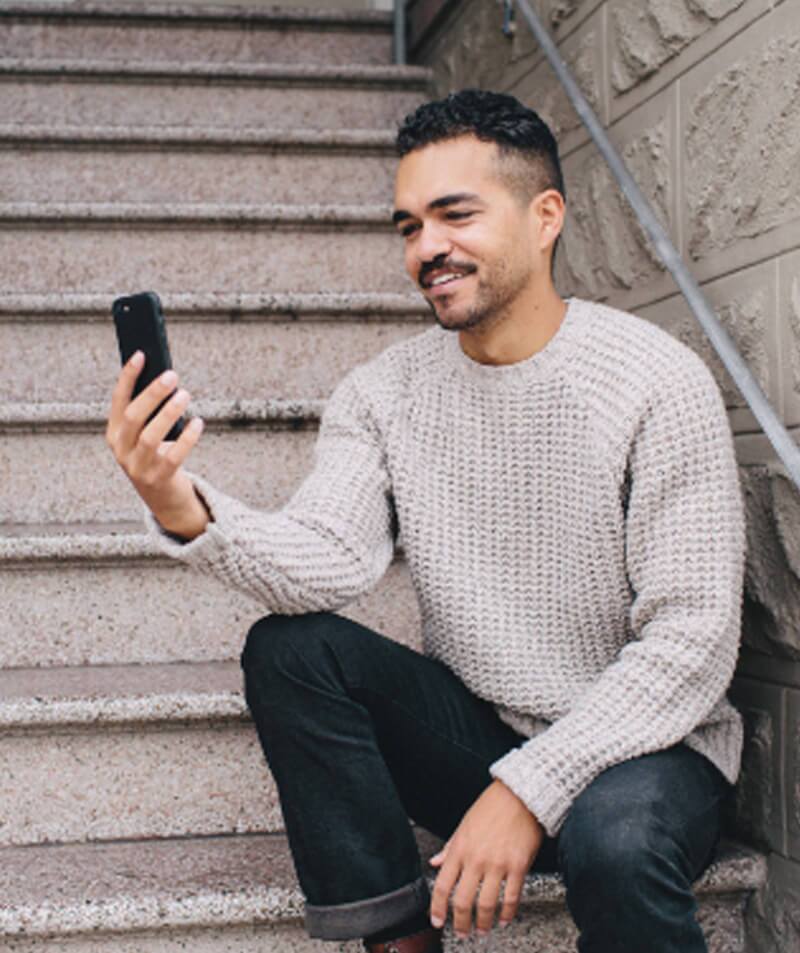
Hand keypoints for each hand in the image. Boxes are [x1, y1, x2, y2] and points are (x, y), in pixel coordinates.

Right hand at [106, 351, 207, 537]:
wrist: (164, 499)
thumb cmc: (157, 457)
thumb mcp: (147, 434)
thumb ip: (151, 412)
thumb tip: (166, 379)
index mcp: (114, 434)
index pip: (118, 401)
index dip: (128, 377)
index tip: (141, 354)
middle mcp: (121, 450)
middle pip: (134, 417)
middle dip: (152, 394)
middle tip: (172, 375)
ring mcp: (137, 467)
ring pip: (150, 436)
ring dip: (169, 413)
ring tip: (185, 395)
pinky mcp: (158, 479)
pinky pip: (173, 456)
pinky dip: (187, 438)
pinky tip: (198, 422)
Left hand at [429, 779, 542, 938]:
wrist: (520, 795)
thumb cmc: (491, 806)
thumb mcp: (464, 824)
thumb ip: (450, 847)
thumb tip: (435, 863)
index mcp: (460, 848)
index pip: (442, 886)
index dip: (437, 908)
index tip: (437, 921)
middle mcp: (476, 859)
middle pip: (463, 901)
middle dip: (460, 923)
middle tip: (461, 932)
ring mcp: (498, 864)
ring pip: (486, 905)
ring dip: (483, 923)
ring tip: (482, 930)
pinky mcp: (518, 866)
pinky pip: (512, 898)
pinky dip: (508, 913)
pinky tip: (505, 919)